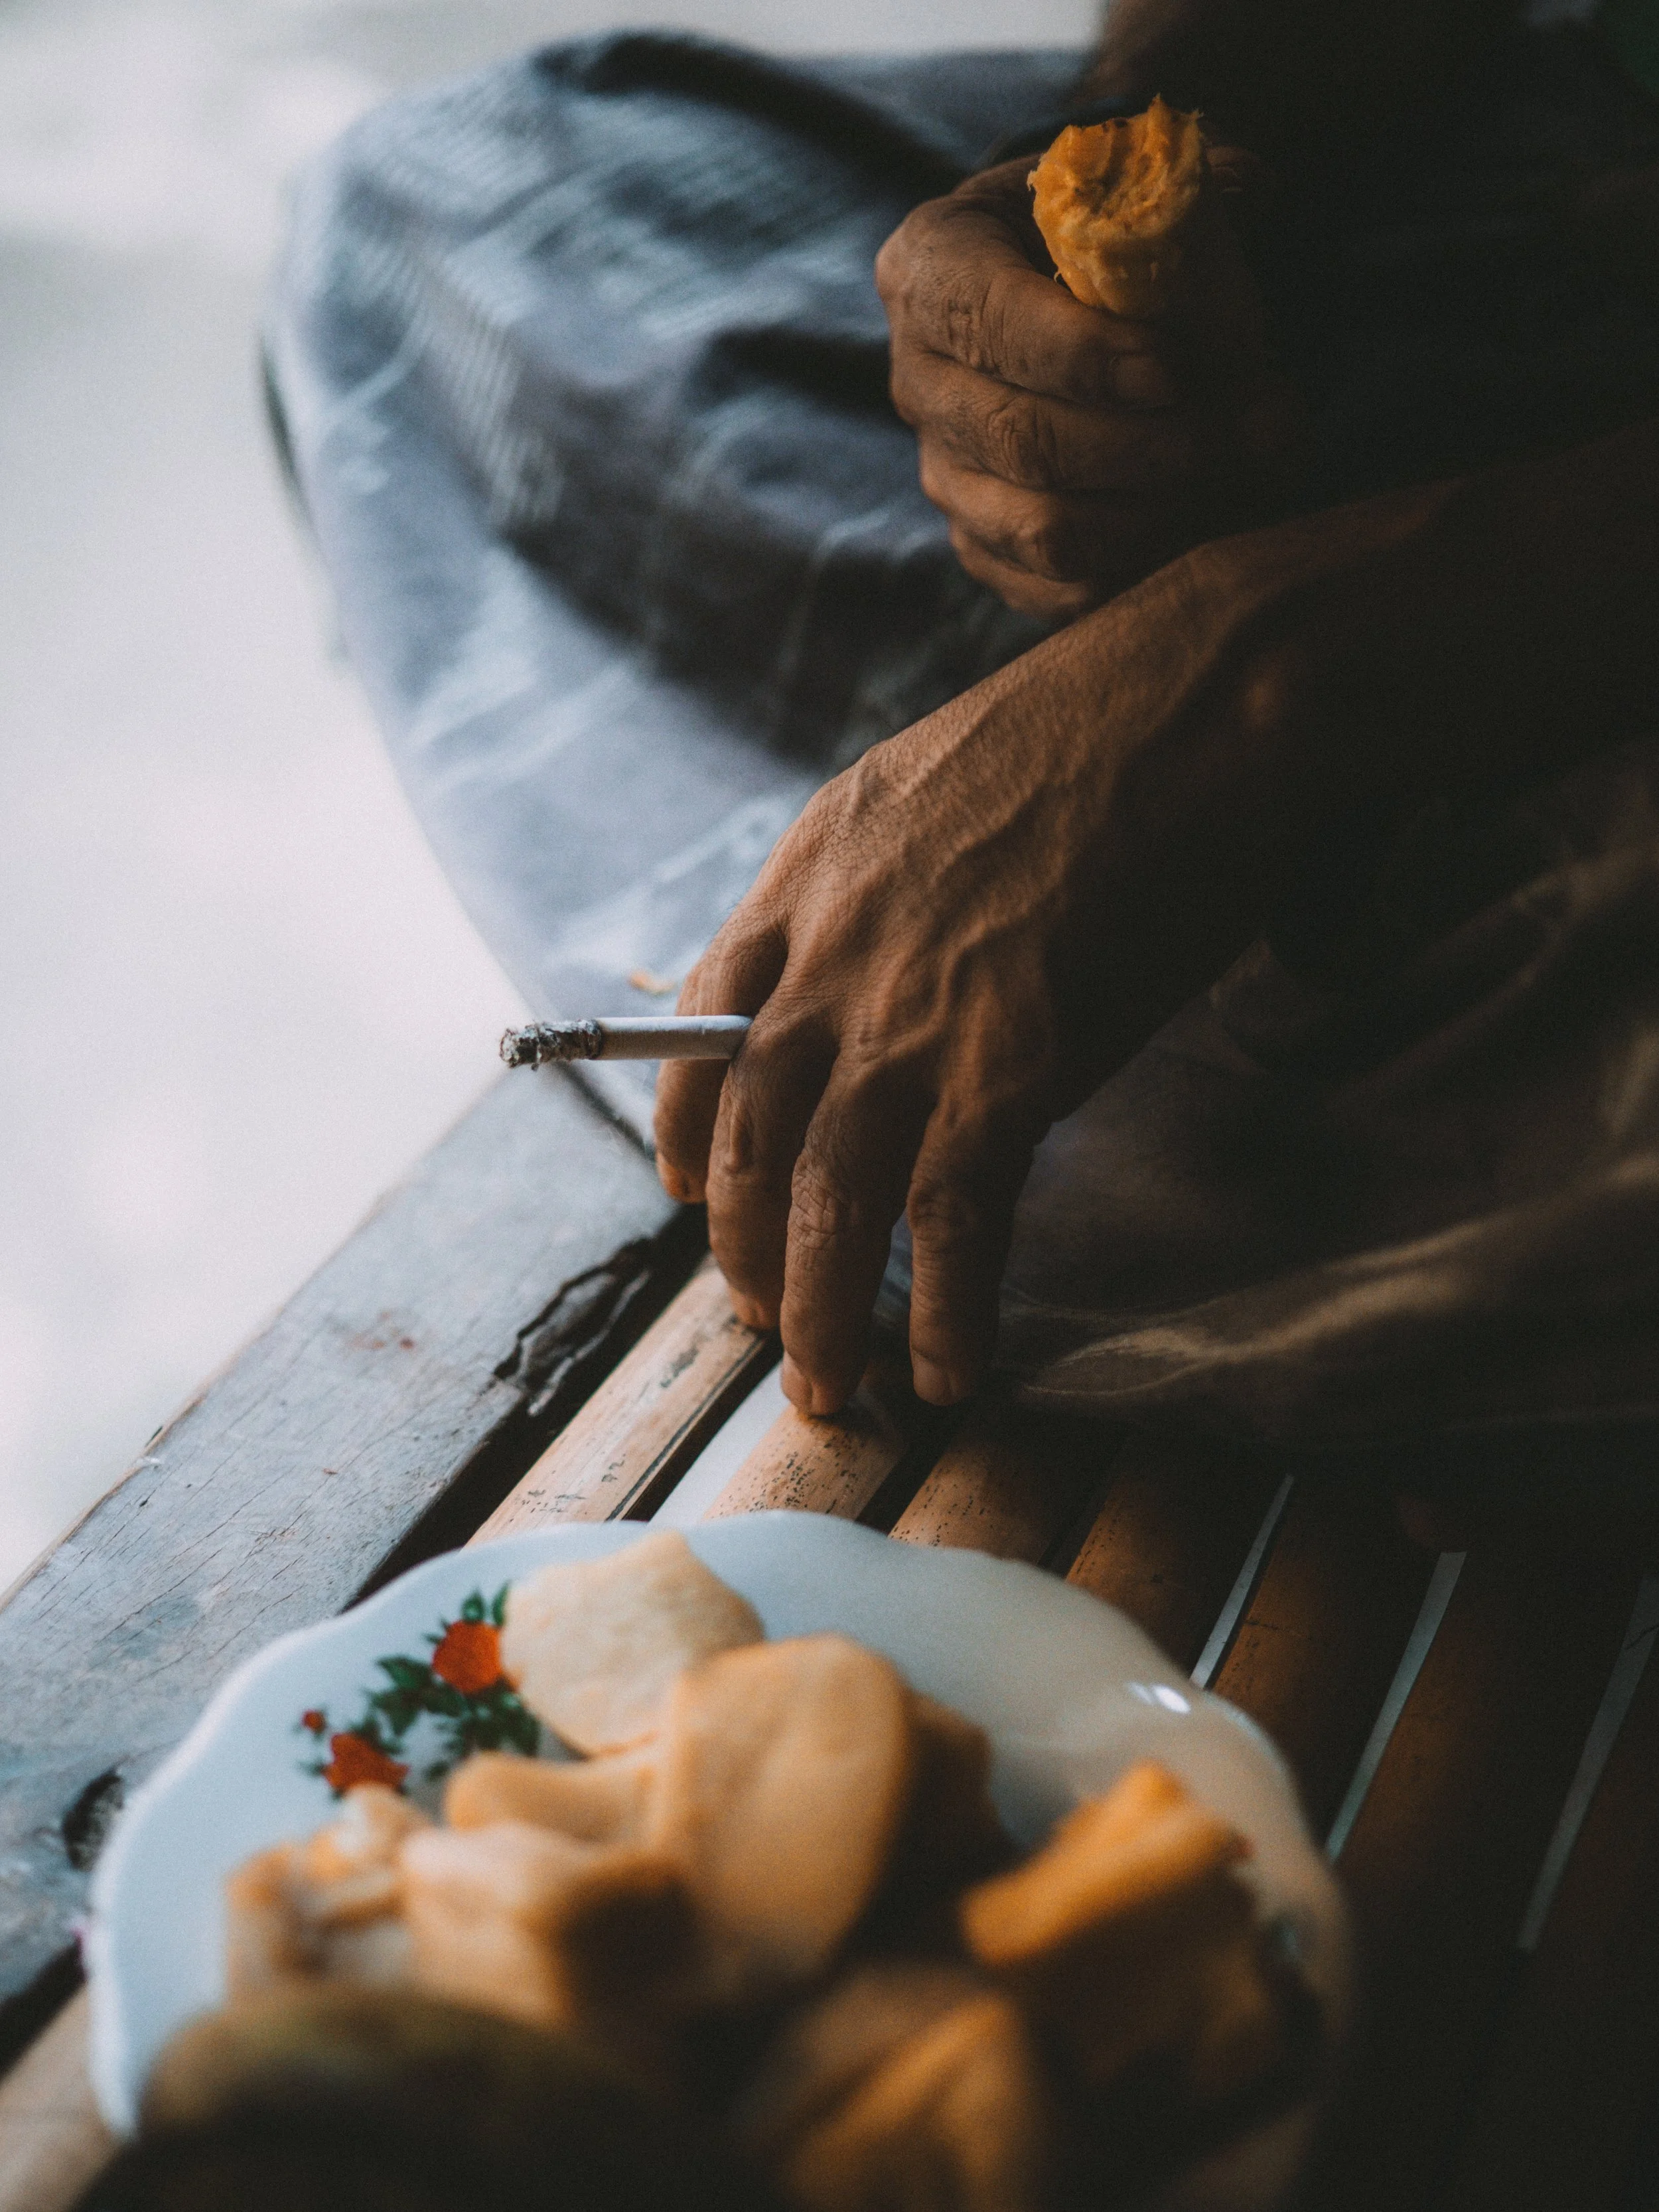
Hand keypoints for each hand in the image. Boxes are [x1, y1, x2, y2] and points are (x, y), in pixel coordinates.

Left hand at [653, 530, 1357, 1416]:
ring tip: (827, 1391)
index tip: (686, 1192)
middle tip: (761, 1322)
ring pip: (828, 1202)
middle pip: (747, 1139)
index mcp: (805, 876)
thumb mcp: (931, 781)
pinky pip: (953, 1221)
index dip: (683, 1131)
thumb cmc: (1100, 725)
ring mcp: (916, 1016)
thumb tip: (877, 951)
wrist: (1207, 697)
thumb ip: (878, 878)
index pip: (699, 1033)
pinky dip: (948, 1310)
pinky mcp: (1012, 1065)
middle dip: (743, 1250)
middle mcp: (833, 955)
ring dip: (820, 1314)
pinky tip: (951, 1369)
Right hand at [875, 153, 1304, 622]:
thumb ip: (1179, 179)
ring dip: (1162, 515)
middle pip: (1025, 439)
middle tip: (1264, 428)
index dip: (1086, 356)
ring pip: (1043, 528)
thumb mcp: (1124, 177)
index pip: (993, 322)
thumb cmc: (1100, 231)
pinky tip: (1216, 522)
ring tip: (1252, 475)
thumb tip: (1254, 186)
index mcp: (932, 265)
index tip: (1177, 371)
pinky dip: (1143, 569)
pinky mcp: (981, 544)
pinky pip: (1057, 587)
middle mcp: (917, 378)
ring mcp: (943, 473)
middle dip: (1158, 445)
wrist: (1061, 304)